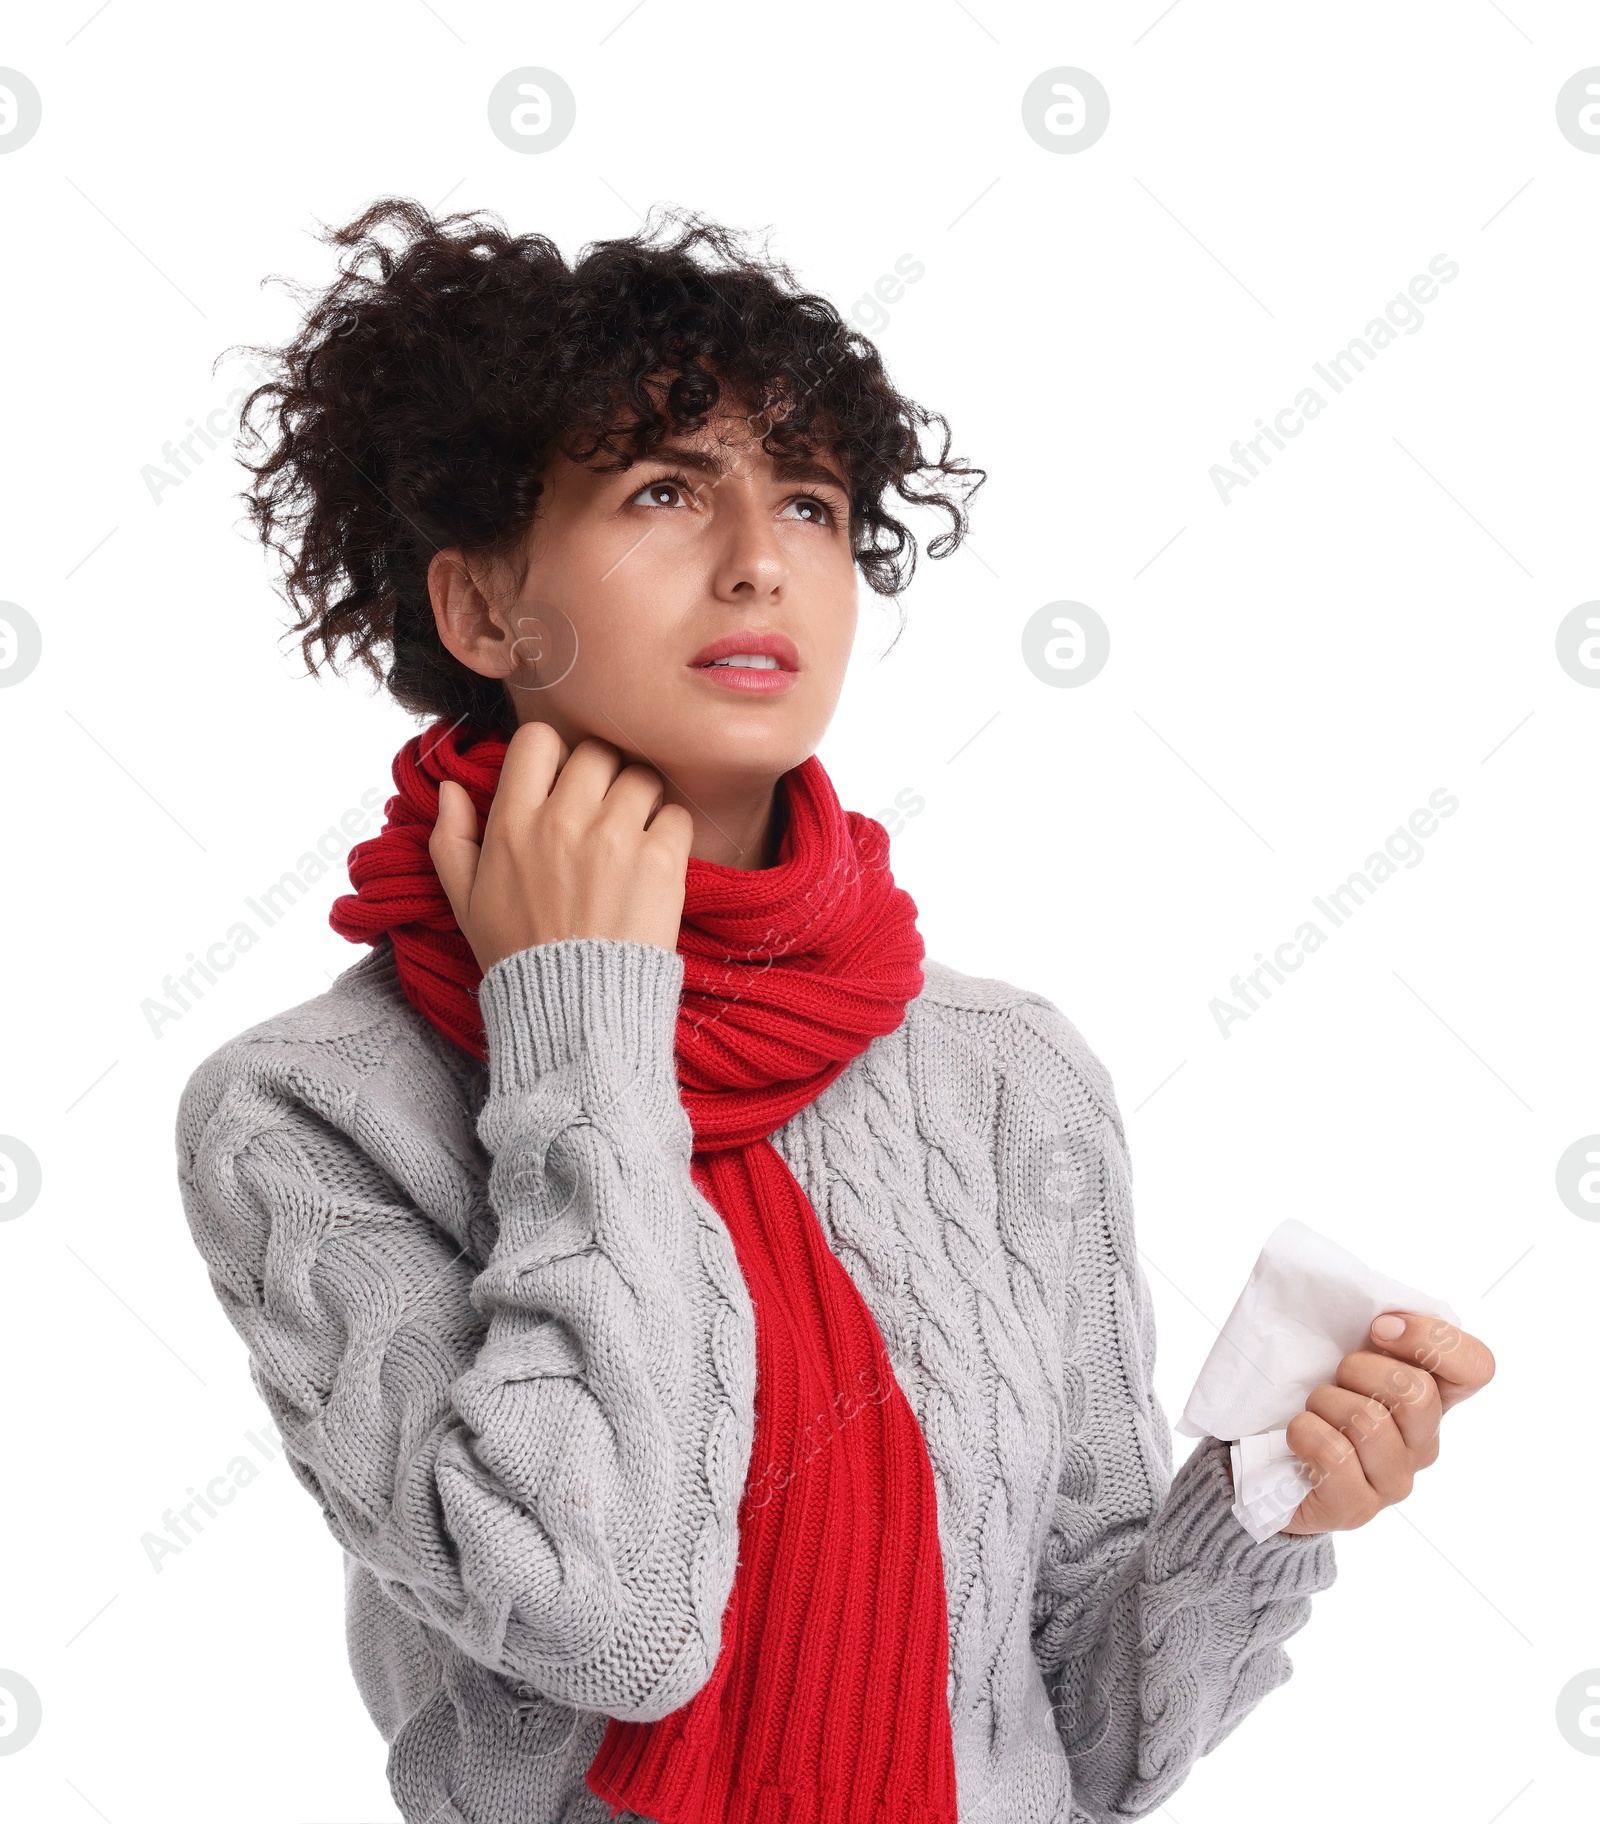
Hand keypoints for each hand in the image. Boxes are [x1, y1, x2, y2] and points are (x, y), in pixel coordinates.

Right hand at [429, 721, 694, 970]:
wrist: (575, 1012)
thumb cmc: (519, 956)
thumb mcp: (465, 902)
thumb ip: (450, 839)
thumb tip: (450, 789)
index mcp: (513, 822)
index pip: (538, 740)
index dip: (554, 754)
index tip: (562, 781)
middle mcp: (564, 819)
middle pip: (597, 753)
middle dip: (602, 776)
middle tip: (604, 811)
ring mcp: (615, 837)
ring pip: (641, 777)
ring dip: (640, 800)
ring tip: (633, 836)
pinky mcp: (660, 861)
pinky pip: (676, 813)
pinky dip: (670, 831)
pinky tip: (655, 861)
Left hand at [1278, 1312, 1495, 1534]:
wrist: (1266, 1461)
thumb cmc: (1309, 1395)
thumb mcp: (1342, 1353)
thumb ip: (1373, 1331)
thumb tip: (1384, 1312)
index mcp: (1432, 1399)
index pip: (1477, 1367)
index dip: (1432, 1339)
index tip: (1379, 1327)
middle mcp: (1423, 1443)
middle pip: (1415, 1392)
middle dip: (1358, 1368)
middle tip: (1334, 1378)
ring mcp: (1395, 1480)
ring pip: (1368, 1421)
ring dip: (1323, 1403)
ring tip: (1313, 1412)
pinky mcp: (1357, 1508)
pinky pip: (1334, 1456)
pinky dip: (1304, 1434)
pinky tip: (1299, 1439)